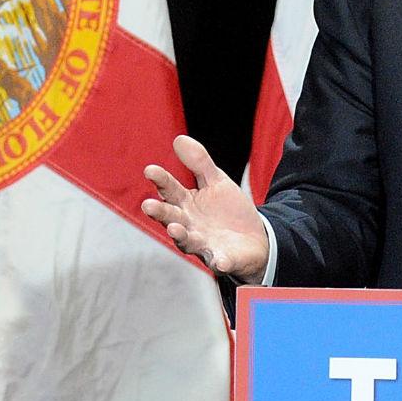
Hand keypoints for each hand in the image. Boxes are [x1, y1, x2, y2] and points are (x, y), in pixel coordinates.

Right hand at [142, 135, 270, 283]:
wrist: (254, 239)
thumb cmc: (227, 210)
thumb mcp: (216, 182)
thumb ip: (199, 163)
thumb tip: (178, 139)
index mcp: (186, 204)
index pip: (170, 190)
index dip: (161, 181)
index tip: (150, 170)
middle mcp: (189, 226)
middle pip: (171, 217)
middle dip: (160, 212)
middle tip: (148, 205)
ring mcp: (203, 245)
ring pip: (188, 241)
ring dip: (181, 236)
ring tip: (175, 229)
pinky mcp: (221, 260)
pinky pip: (219, 261)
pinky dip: (219, 261)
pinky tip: (220, 260)